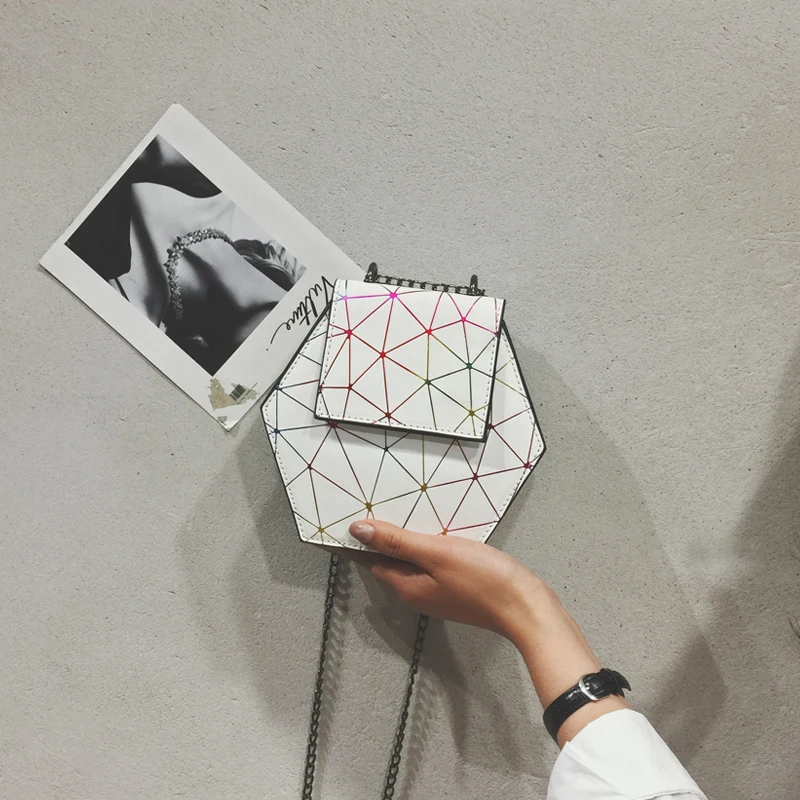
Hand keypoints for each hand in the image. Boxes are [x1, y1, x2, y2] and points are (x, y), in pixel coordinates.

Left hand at [344, 519, 550, 644]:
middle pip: (389, 561)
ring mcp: (436, 592)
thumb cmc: (483, 579)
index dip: (355, 541)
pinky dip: (423, 547)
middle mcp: (416, 592)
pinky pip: (429, 564)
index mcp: (406, 585)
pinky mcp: (455, 587)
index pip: (370, 559)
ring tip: (394, 515)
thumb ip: (397, 541)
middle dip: (377, 539)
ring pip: (409, 562)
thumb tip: (358, 530)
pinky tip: (431, 533)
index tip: (341, 522)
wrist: (526, 607)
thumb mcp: (436, 553)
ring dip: (401, 542)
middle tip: (366, 509)